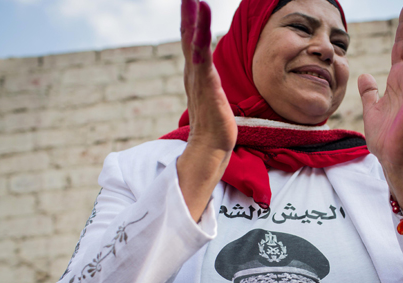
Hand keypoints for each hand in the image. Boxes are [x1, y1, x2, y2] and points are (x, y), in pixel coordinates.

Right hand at [177, 0, 236, 220]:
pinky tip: (201, 25)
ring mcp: (198, 80)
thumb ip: (210, 87)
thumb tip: (213, 83)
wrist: (210, 147)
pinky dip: (200, 39)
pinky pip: (202, 58)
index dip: (191, 23)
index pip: (191, 44)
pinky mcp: (206, 86)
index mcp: (196, 76)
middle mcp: (193, 74)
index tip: (191, 3)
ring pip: (194, 44)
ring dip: (194, 21)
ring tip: (194, 1)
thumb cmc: (214, 126)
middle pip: (188, 38)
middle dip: (188, 15)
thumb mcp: (213, 98)